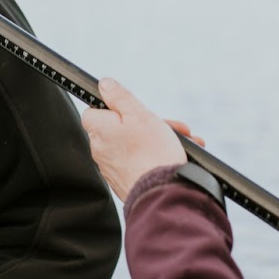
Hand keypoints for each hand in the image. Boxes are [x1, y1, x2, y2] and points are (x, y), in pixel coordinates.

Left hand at [82, 78, 189, 200]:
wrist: (162, 194)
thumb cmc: (152, 153)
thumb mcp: (138, 114)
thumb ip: (119, 97)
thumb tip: (104, 84)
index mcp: (99, 130)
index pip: (95, 110)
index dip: (115, 107)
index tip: (133, 109)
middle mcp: (100, 150)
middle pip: (121, 127)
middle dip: (149, 124)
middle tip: (171, 127)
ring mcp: (112, 168)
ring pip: (135, 145)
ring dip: (159, 140)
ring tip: (183, 144)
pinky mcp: (125, 182)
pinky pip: (140, 163)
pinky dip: (156, 158)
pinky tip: (177, 158)